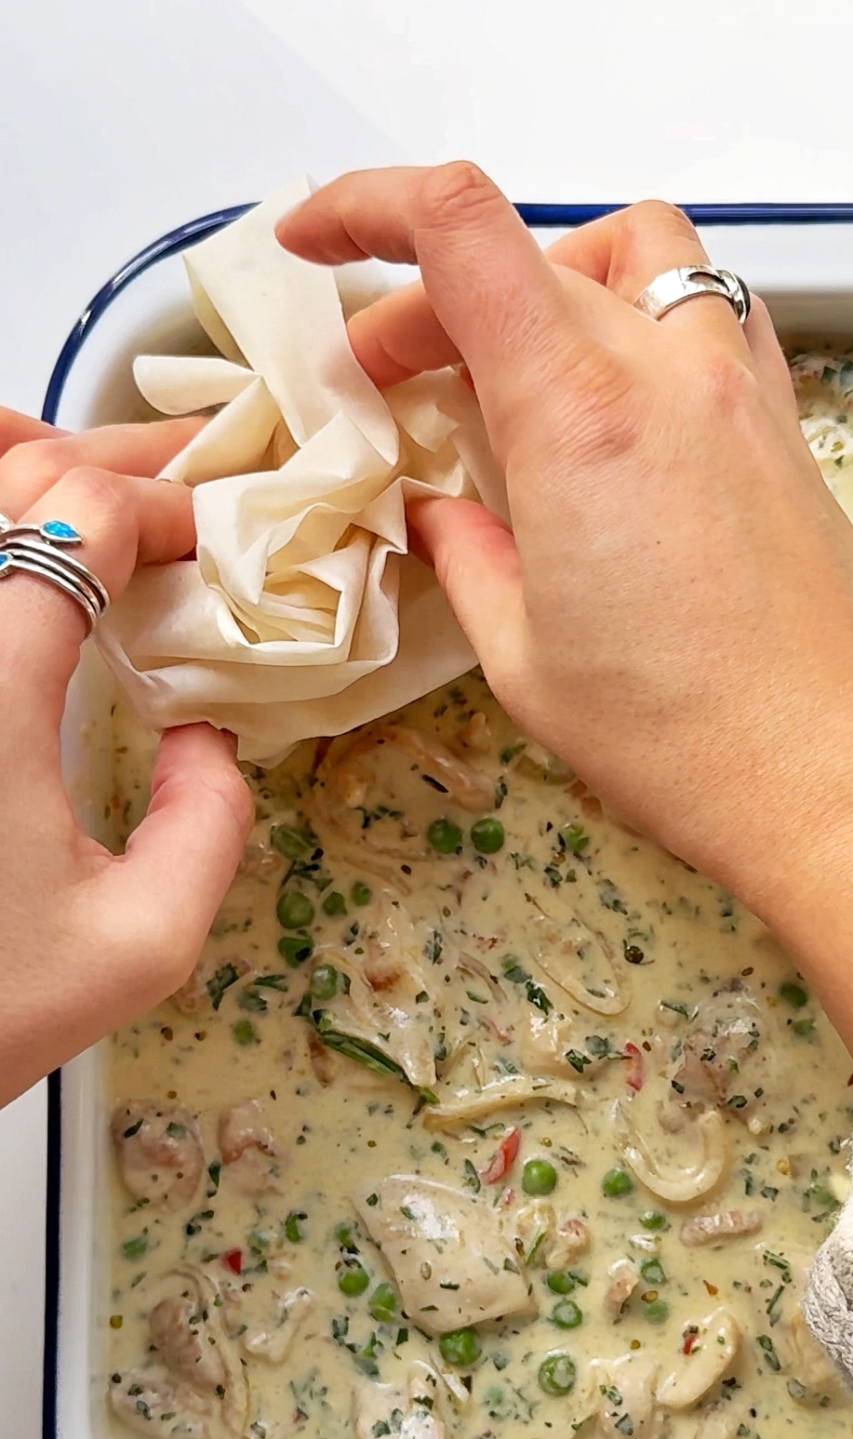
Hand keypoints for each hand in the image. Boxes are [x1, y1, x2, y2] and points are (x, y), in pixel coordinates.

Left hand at [0, 410, 251, 1106]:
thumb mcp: (140, 944)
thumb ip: (211, 825)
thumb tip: (205, 735)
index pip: (78, 526)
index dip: (158, 510)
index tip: (209, 541)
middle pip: (5, 483)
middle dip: (101, 458)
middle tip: (176, 471)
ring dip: (18, 466)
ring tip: (79, 474)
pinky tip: (7, 524)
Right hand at [278, 165, 852, 1070]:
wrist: (842, 787)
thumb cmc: (683, 744)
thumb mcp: (525, 661)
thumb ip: (462, 556)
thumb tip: (434, 511)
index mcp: (579, 415)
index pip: (459, 228)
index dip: (364, 203)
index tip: (310, 239)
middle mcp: (669, 372)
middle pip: (528, 254)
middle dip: (433, 299)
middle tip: (392, 384)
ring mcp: (743, 391)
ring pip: (637, 254)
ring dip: (553, 278)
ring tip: (514, 367)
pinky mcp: (787, 430)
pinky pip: (710, 313)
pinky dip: (641, 319)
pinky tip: (617, 405)